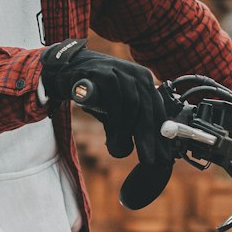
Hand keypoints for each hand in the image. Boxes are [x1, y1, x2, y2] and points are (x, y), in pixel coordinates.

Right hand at [40, 40, 165, 165]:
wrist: (66, 70)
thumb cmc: (95, 90)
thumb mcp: (117, 105)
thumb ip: (129, 122)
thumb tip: (140, 151)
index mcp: (144, 81)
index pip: (158, 109)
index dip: (161, 135)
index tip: (164, 157)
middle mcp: (136, 74)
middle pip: (148, 108)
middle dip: (149, 138)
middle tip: (149, 160)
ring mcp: (120, 71)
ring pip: (132, 104)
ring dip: (127, 132)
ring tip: (120, 151)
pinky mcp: (103, 73)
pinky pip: (114, 100)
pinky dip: (115, 121)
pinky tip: (112, 137)